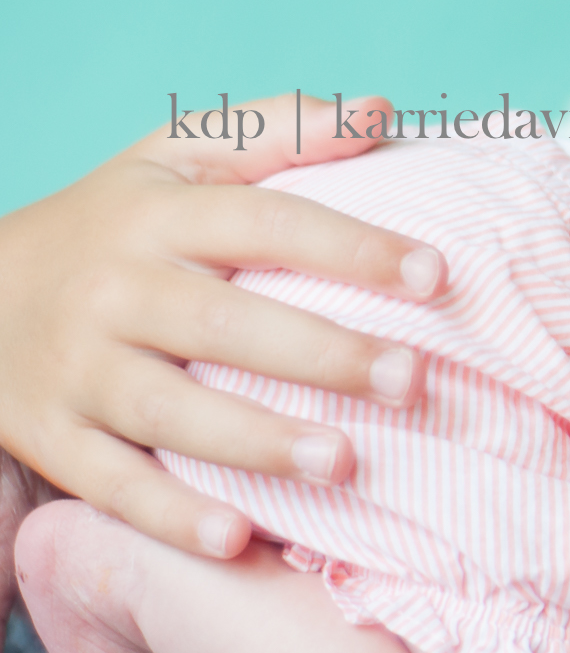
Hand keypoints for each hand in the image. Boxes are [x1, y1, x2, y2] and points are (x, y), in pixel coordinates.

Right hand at [0, 94, 439, 561]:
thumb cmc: (117, 221)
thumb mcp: (179, 158)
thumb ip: (282, 132)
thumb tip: (382, 111)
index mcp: (161, 216)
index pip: (268, 223)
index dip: (353, 247)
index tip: (436, 274)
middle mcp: (117, 290)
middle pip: (227, 324)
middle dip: (323, 354)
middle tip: (412, 379)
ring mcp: (80, 369)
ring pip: (172, 411)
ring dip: (258, 441)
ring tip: (342, 462)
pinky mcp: (51, 436)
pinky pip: (112, 484)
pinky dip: (169, 516)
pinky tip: (236, 540)